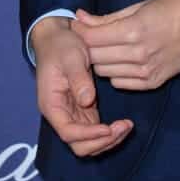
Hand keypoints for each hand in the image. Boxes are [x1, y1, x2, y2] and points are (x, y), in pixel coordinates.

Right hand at [31, 16, 132, 156]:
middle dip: (101, 142)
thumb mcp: (70, 58)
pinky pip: (94, 128)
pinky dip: (108, 131)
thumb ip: (78, 79)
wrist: (58, 36)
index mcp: (53, 105)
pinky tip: (123, 123)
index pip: (68, 132)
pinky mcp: (83, 107)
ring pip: (88, 140)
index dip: (88, 135)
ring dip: (107, 139)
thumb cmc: (61, 45)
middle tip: (123, 127)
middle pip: (78, 143)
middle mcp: (61, 114)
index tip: (108, 128)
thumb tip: (87, 100)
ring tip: (127, 126)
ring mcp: (72, 112)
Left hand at [72, 0, 179, 90]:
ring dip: (100, 61)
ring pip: (105, 73)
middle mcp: (138, 54)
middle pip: (96, 58)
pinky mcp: (152, 83)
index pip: (93, 38)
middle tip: (89, 38)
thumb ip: (107, 18)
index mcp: (134, 30)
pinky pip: (120, 82)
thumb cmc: (171, 8)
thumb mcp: (138, 6)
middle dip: (87, 48)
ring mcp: (146, 72)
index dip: (80, 32)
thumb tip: (80, 17)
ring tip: (105, 49)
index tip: (77, 26)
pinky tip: (121, 60)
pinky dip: (115, 72)